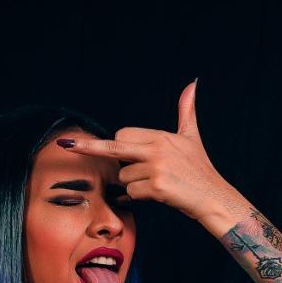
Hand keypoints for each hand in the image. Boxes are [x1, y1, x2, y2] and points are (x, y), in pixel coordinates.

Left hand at [59, 79, 236, 222]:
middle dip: (92, 149)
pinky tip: (156, 196)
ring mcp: (156, 168)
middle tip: (67, 146)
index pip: (123, 134)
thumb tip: (191, 84)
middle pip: (114, 147)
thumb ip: (186, 110)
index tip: (93, 145)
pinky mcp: (157, 187)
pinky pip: (131, 193)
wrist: (214, 198)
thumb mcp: (192, 137)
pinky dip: (138, 198)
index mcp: (161, 136)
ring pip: (123, 176)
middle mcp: (157, 149)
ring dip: (132, 184)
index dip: (118, 145)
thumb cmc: (200, 170)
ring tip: (156, 185)